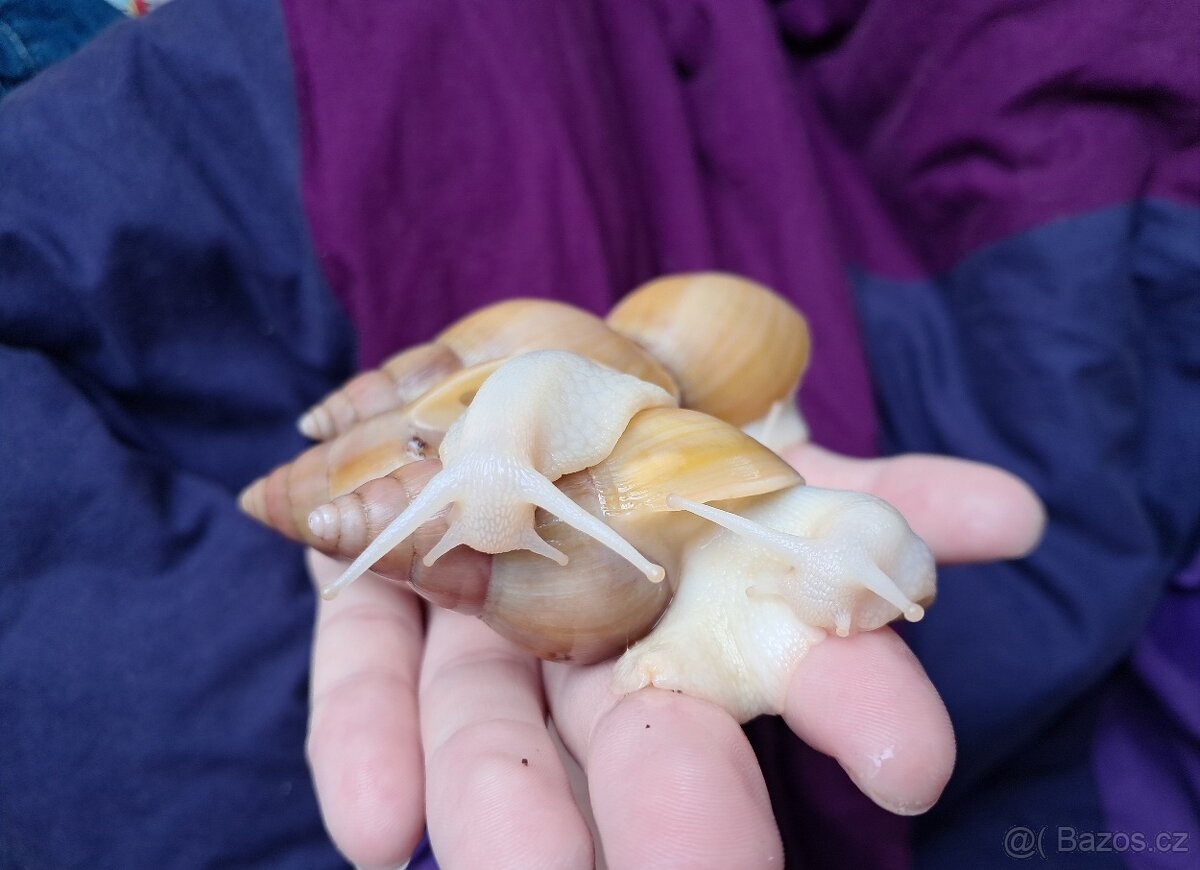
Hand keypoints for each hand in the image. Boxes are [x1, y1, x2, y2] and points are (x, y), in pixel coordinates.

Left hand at [304, 444, 1044, 868]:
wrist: (520, 389)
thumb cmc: (677, 440)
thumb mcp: (784, 463)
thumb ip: (884, 498)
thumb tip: (1016, 516)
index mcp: (710, 630)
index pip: (796, 682)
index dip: (855, 711)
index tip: (913, 763)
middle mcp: (603, 664)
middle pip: (636, 751)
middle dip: (666, 815)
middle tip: (677, 868)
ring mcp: (487, 638)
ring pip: (490, 735)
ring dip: (495, 803)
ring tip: (480, 861)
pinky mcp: (381, 597)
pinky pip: (366, 677)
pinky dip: (362, 741)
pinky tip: (371, 827)